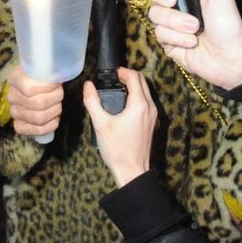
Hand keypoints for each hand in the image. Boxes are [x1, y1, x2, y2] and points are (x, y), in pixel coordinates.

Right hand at [8, 65, 62, 139]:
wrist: (35, 85)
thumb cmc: (43, 76)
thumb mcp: (43, 67)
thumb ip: (50, 69)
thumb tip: (61, 74)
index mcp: (15, 78)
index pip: (29, 89)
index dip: (48, 88)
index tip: (56, 83)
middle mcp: (12, 96)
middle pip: (38, 104)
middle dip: (55, 99)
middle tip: (59, 93)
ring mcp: (14, 112)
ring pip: (39, 118)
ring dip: (55, 111)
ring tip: (57, 104)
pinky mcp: (19, 126)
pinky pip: (37, 130)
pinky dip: (51, 125)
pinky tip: (55, 118)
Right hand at [85, 67, 157, 186]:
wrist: (132, 171)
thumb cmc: (118, 149)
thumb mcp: (101, 124)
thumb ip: (92, 102)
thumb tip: (88, 86)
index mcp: (139, 105)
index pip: (135, 77)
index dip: (123, 71)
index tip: (111, 73)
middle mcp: (150, 108)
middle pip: (142, 82)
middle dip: (128, 76)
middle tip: (113, 78)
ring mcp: (153, 116)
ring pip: (146, 92)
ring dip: (133, 86)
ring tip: (116, 89)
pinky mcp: (152, 123)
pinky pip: (146, 102)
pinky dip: (137, 96)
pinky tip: (123, 105)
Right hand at [145, 0, 241, 90]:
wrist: (230, 58)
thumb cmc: (228, 24)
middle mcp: (177, 3)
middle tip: (174, 1)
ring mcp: (170, 22)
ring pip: (155, 14)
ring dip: (176, 22)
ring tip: (196, 29)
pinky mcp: (167, 41)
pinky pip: (159, 33)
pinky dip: (177, 38)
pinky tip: (192, 42)